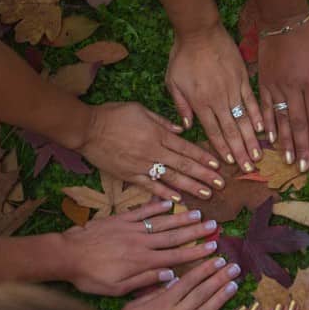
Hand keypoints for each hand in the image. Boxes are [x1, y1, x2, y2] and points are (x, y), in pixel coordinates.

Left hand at [63, 201, 220, 295]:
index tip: (212, 248)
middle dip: (196, 232)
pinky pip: (142, 212)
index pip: (175, 256)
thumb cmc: (90, 276)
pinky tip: (169, 202)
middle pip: (174, 236)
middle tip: (215, 226)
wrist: (67, 255)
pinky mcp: (119, 219)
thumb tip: (169, 276)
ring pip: (162, 222)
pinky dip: (156, 206)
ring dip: (182, 218)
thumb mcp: (117, 288)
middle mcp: (141, 243)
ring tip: (199, 213)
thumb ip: (144, 281)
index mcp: (142, 262)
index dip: (195, 252)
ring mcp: (130, 229)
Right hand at [78, 102, 224, 200]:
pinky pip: (150, 186)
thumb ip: (162, 121)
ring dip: (191, 187)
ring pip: (171, 178)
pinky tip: (178, 200)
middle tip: (221, 185)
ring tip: (207, 195)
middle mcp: (153, 151)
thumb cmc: (112, 114)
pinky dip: (165, 193)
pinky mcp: (129, 175)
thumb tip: (181, 130)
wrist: (86, 128)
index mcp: (157, 134)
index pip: (186, 148)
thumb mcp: (140, 109)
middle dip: (204, 175)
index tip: (218, 166)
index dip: (204, 158)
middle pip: (184, 165)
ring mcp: (141, 165)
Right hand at [111, 255, 241, 309]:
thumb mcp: (132, 307)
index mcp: (163, 303)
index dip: (204, 269)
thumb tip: (172, 281)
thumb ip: (153, 294)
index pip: (188, 282)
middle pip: (201, 294)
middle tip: (234, 268)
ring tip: (234, 285)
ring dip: (221, 298)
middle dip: (219, 279)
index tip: (218, 260)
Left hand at [166, 23, 263, 171]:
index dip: (222, 149)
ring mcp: (232, 89)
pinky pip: (252, 100)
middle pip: (231, 131)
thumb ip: (180, 105)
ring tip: (259, 155)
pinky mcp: (242, 78)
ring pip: (244, 119)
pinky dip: (258, 115)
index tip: (230, 164)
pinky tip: (264, 129)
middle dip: (240, 152)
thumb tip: (186, 127)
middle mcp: (218, 99)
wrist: (199, 31)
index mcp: (200, 102)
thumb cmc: (182, 56)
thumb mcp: (172, 82)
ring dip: (252, 139)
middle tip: (250, 168)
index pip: (213, 132)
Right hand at [258, 15, 308, 171]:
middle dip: (302, 147)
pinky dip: (267, 123)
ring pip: (280, 119)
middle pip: (298, 123)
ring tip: (288, 160)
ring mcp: (276, 86)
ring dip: (285, 142)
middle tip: (304, 167)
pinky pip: (264, 107)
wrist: (284, 18)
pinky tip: (269, 139)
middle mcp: (293, 87)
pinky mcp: (263, 82)